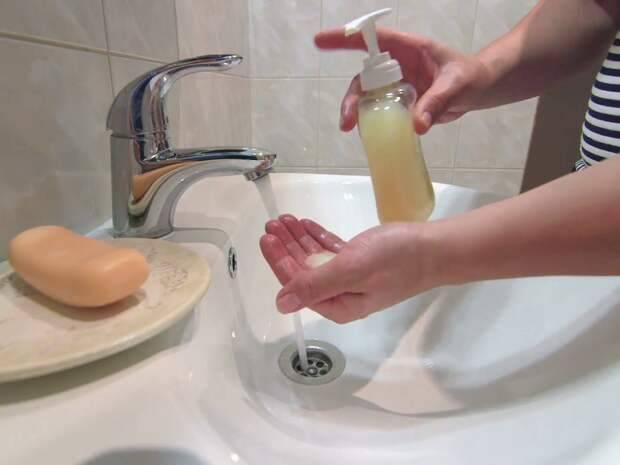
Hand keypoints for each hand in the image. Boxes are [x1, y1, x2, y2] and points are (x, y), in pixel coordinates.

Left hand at [259, 215, 434, 323]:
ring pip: (316, 258)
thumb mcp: (351, 271)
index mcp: (337, 303)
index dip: (279, 261)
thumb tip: (282, 305)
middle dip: (286, 247)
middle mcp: (341, 294)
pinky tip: (306, 225)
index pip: (297, 284)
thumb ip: (315, 286)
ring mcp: (352, 278)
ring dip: (299, 239)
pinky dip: (318, 237)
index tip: (266, 238)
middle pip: (304, 270)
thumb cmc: (394, 259)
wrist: (434, 249)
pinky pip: (332, 250)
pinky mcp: (362, 262)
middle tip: (273, 224)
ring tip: (285, 220)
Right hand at [314, 27, 490, 133]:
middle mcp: (397, 66)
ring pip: (369, 98)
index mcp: (408, 49)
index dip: (345, 39)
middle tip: (346, 120)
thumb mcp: (456, 85)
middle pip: (364, 78)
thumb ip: (437, 101)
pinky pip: (382, 113)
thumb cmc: (470, 77)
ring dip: (358, 113)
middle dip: (351, 97)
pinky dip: (373, 124)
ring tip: (353, 130)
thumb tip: (417, 125)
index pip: (373, 40)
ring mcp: (397, 86)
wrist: (479, 90)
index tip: (320, 41)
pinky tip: (370, 137)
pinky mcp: (402, 104)